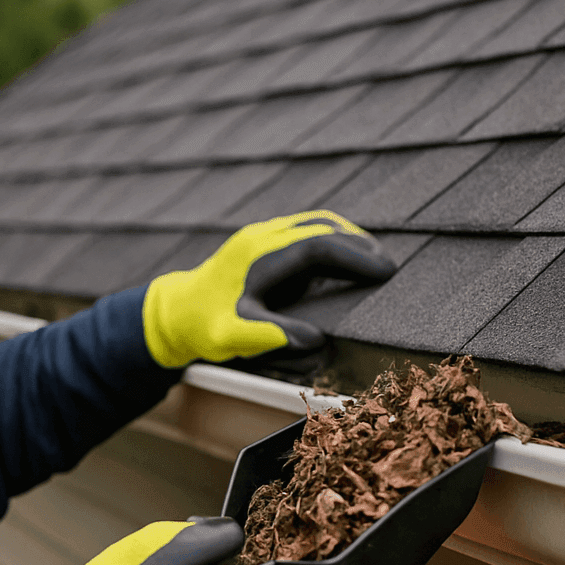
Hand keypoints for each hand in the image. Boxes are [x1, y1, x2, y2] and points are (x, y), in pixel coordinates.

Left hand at [142, 210, 394, 367]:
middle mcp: (261, 238)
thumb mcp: (230, 338)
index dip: (355, 257)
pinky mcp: (263, 243)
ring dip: (346, 239)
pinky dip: (330, 242)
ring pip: (314, 224)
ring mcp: (261, 237)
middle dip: (358, 245)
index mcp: (258, 257)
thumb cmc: (202, 327)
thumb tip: (317, 340)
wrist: (175, 311)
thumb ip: (270, 337)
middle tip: (389, 267)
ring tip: (373, 262)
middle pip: (321, 227)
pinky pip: (304, 232)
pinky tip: (345, 261)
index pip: (318, 246)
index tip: (385, 271)